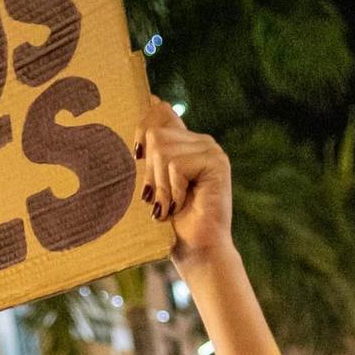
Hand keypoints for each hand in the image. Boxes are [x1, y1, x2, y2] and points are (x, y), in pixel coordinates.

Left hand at [137, 98, 231, 267]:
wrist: (197, 252)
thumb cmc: (172, 225)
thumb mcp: (152, 182)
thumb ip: (151, 150)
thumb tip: (150, 101)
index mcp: (185, 142)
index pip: (159, 110)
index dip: (142, 127)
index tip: (137, 155)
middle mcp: (200, 141)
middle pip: (155, 134)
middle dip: (149, 172)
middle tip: (158, 199)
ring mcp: (211, 150)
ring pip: (162, 149)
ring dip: (161, 185)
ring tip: (170, 205)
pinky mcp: (217, 163)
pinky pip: (176, 165)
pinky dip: (172, 191)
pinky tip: (182, 205)